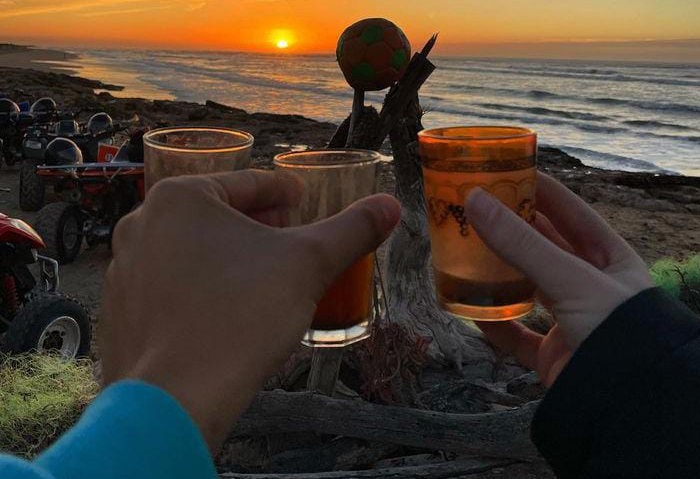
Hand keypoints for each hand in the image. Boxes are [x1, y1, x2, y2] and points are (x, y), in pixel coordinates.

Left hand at [101, 170, 400, 450]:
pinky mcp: (118, 311)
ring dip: (227, 255)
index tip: (302, 199)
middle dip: (255, 224)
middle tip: (287, 237)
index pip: (247, 184)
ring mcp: (123, 270)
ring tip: (260, 276)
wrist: (177, 397)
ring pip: (190, 249)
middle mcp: (140, 224)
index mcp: (180, 198)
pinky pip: (169, 285)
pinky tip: (226, 310)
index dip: (283, 191)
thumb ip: (352, 229)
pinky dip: (200, 287)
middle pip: (215, 214)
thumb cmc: (243, 316)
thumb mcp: (309, 264)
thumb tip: (392, 206)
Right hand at [465, 172, 652, 385]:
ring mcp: (570, 321)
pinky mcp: (551, 354)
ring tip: (465, 250)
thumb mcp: (570, 277)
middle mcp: (590, 287)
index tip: (508, 171)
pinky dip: (492, 322)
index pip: (572, 213)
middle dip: (511, 229)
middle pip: (544, 249)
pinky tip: (467, 307)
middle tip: (476, 208)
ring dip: (497, 273)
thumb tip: (474, 200)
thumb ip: (521, 242)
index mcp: (610, 260)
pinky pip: (514, 333)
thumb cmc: (615, 326)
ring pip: (526, 288)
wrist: (626, 402)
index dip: (542, 191)